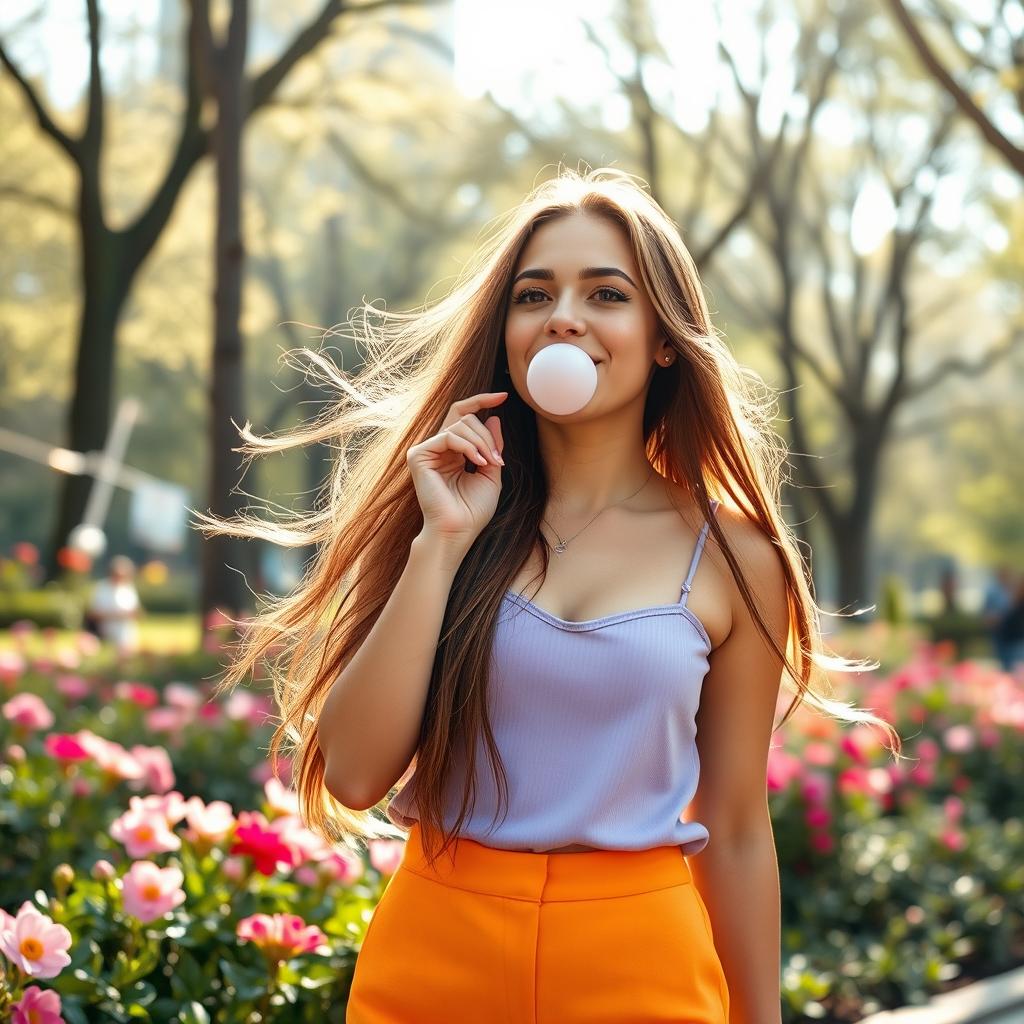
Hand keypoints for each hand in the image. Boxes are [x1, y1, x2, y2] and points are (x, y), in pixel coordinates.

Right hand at [407, 390, 506, 555]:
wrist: (458, 531)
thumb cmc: (473, 510)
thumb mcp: (491, 473)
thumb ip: (491, 446)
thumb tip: (493, 418)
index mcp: (452, 452)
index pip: (463, 416)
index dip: (482, 402)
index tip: (504, 396)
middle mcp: (437, 448)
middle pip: (464, 418)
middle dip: (487, 435)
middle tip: (498, 458)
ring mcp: (426, 450)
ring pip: (460, 425)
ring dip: (482, 443)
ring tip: (491, 464)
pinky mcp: (419, 455)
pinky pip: (449, 437)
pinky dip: (469, 447)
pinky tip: (478, 463)